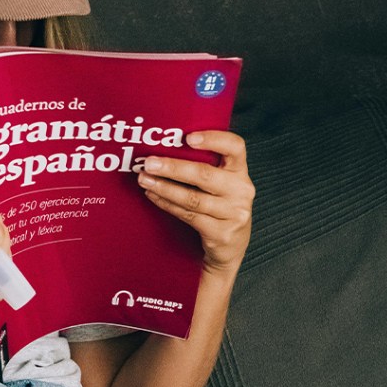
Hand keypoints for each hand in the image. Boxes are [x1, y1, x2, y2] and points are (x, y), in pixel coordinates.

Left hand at [137, 131, 254, 278]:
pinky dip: (168, 205)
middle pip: (204, 175)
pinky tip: (154, 196)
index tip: (188, 138)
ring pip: (193, 198)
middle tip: (149, 163)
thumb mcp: (223, 185)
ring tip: (145, 180)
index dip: (214, 139)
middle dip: (173, 168)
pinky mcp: (221, 234)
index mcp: (241, 173)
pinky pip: (189, 216)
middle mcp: (241, 192)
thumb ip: (208, 166)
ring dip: (165, 188)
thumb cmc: (220, 209)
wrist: (231, 249)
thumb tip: (167, 147)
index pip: (235, 147)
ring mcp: (234, 214)